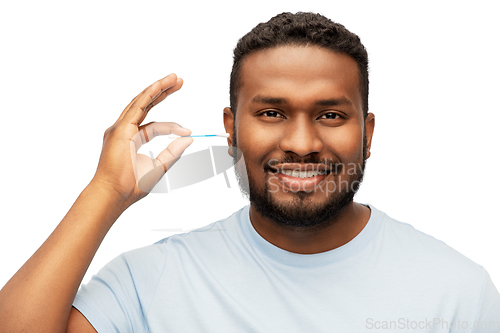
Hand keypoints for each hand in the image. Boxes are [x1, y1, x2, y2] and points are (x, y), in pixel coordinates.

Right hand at [91, 73, 192, 206]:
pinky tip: (160, 86)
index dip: (173, 127)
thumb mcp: (159, 166)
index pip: (154, 126)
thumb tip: (189, 139)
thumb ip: (173, 152)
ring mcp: (121, 128)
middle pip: (146, 105)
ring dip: (158, 88)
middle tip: (179, 81)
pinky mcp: (121, 129)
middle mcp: (124, 130)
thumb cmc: (131, 185)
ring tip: (175, 78)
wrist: (115, 194)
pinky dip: (150, 94)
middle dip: (163, 92)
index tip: (188, 131)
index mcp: (131, 139)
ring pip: (142, 101)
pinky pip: (138, 106)